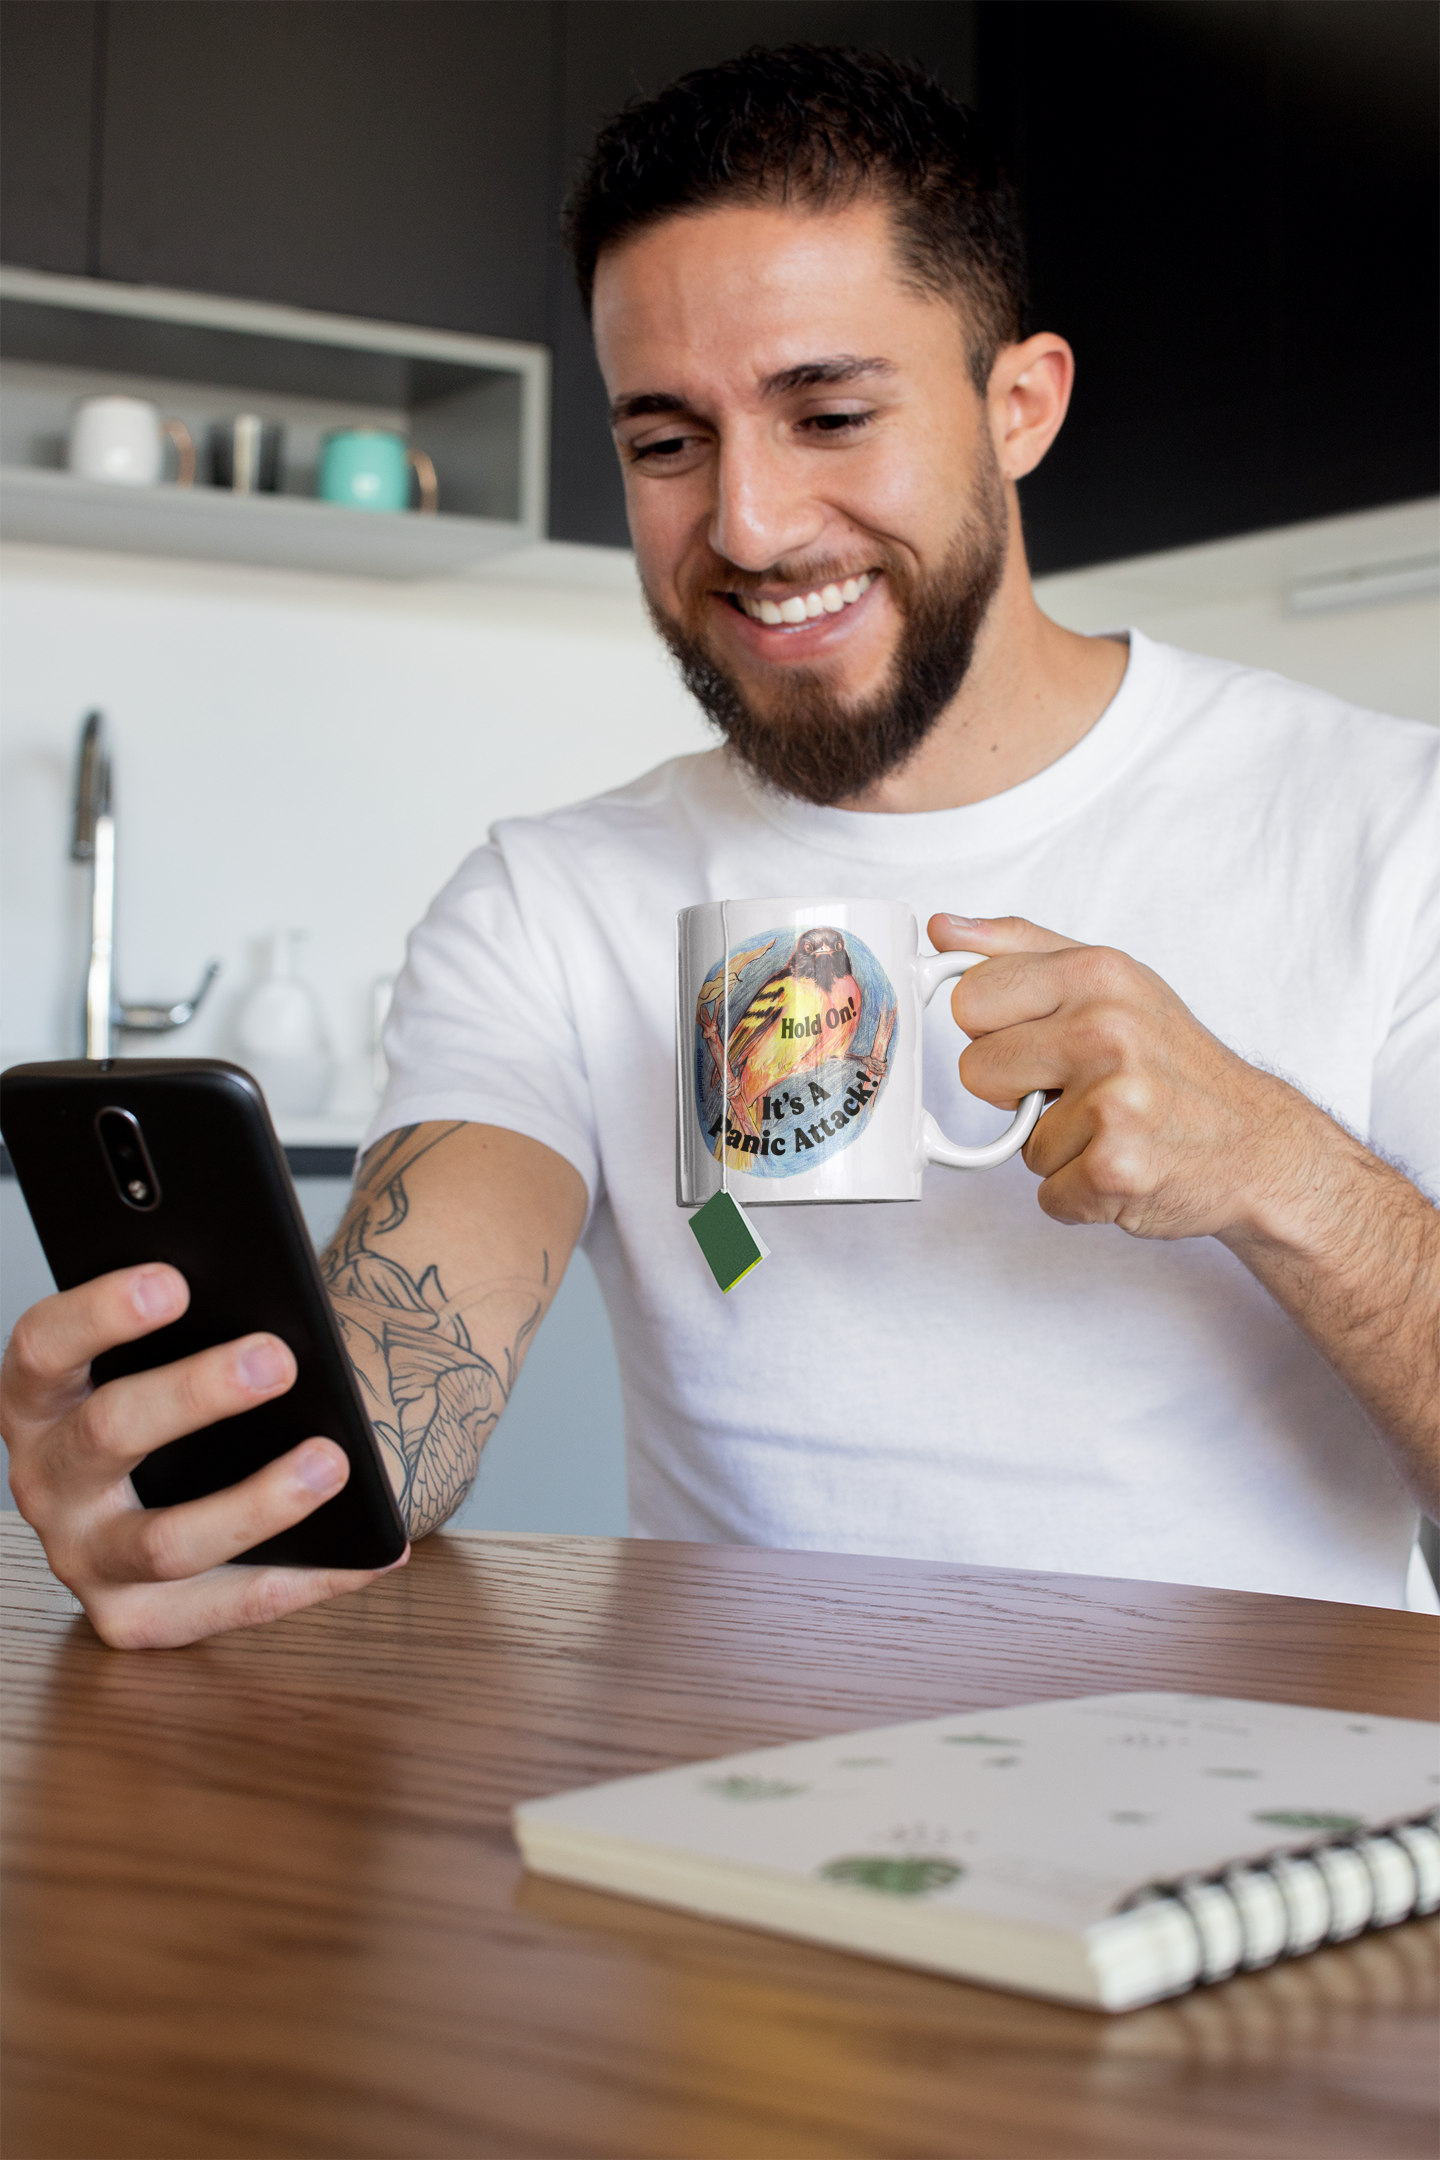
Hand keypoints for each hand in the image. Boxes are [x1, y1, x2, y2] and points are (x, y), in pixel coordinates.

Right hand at [1, 1264, 405, 1649]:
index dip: (100, 1313)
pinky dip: (311, 1578)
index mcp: (40, 1397)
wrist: (203, 1475)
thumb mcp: (176, 1351)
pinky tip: (376, 1550)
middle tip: (278, 1359)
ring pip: (163, 1542)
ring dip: (257, 1503)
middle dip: (196, 1393)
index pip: (45, 1346)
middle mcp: (48, 1479)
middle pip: (108, 1433)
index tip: (174, 1282)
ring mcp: (84, 1557)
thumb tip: (271, 1318)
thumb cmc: (192, 1394)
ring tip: (332, 1461)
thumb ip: (202, 1328)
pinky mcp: (133, 1619)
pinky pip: (228, 1606)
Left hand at [929, 913, 1328, 1242]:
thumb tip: (944, 929)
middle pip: (976, 1072)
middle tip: (1077, 1089)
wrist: (1259, 1144)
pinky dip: (1080, 1194)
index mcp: (1097, 974)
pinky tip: (1126, 1165)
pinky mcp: (1115, 1169)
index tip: (1038, 1041)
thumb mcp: (1111, 981)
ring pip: (1018, 1142)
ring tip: (1114, 1127)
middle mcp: (1106, 1031)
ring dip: (1058, 1147)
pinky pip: (1047, 1193)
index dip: (995, 1031)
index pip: (970, 1000)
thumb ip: (1020, 948)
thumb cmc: (1175, 1062)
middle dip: (1016, 1091)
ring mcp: (1113, 1103)